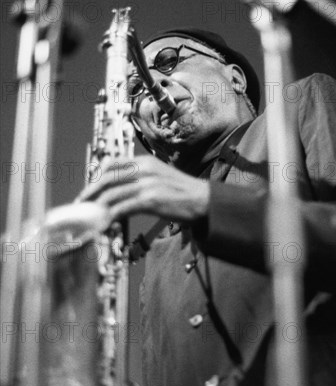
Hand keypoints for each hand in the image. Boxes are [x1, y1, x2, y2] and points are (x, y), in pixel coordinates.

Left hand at [79, 155, 209, 222]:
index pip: (113, 164)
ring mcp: (147, 184)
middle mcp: (144, 169)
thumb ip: (142, 178)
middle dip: (91, 192)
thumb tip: (121, 191)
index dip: (97, 176)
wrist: (203, 201)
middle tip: (82, 204)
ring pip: (112, 194)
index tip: (90, 188)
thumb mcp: (160, 176)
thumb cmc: (183, 192)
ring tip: (90, 217)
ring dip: (98, 207)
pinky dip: (110, 216)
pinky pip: (122, 207)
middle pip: (108, 178)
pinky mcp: (150, 199)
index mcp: (145, 162)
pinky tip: (105, 223)